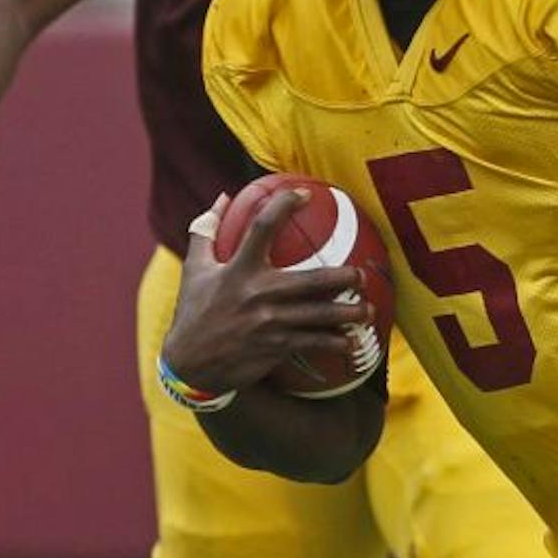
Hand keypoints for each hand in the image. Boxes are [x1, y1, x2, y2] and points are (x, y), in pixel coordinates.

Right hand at [163, 191, 364, 392]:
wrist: (189, 364)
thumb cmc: (194, 311)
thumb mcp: (194, 270)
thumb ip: (206, 231)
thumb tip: (221, 197)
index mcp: (237, 269)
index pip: (262, 227)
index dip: (284, 206)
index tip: (304, 193)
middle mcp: (257, 293)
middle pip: (311, 279)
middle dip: (342, 276)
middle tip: (360, 274)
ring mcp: (269, 322)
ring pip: (320, 315)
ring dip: (349, 313)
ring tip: (368, 310)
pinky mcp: (276, 346)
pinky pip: (314, 343)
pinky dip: (336, 343)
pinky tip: (350, 341)